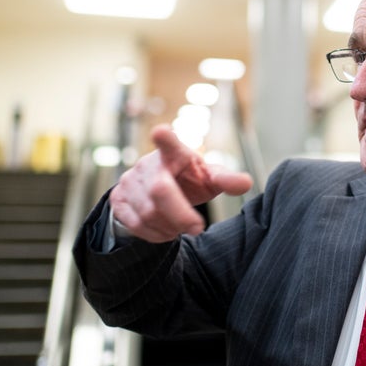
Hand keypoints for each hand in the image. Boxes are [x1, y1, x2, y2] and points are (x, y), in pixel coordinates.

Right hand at [109, 124, 252, 242]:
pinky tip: (166, 230)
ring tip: (182, 226)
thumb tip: (248, 183)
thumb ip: (226, 179)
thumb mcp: (209, 178)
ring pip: (148, 213)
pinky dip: (154, 234)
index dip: (165, 138)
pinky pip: (135, 224)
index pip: (169, 142)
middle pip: (160, 191)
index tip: (161, 131)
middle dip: (180, 213)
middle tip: (198, 228)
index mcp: (174, 153)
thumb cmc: (189, 180)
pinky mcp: (118, 199)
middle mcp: (148, 165)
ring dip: (170, 227)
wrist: (156, 191)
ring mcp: (130, 181)